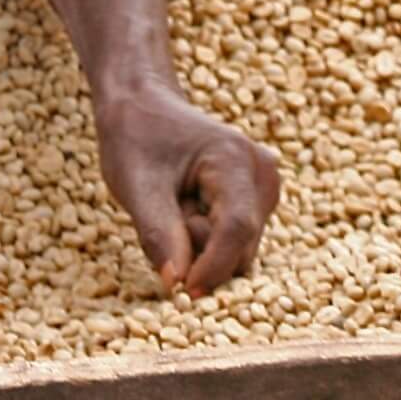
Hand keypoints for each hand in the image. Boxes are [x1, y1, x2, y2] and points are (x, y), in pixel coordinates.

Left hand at [96, 81, 279, 296]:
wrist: (144, 106)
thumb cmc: (136, 139)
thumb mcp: (136, 186)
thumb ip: (159, 235)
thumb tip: (178, 286)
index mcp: (234, 159)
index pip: (236, 229)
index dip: (212, 268)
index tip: (182, 293)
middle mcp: (261, 172)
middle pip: (242, 245)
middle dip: (202, 251)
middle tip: (167, 217)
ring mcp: (264, 185)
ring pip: (241, 249)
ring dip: (204, 246)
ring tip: (176, 209)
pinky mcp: (258, 198)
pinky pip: (237, 242)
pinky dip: (209, 239)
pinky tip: (187, 210)